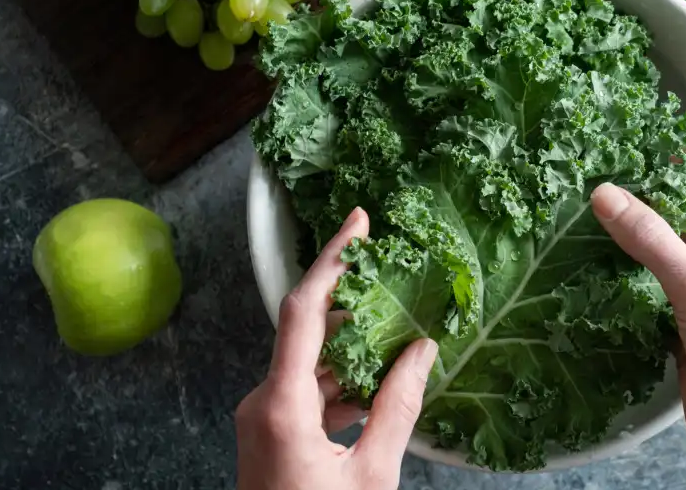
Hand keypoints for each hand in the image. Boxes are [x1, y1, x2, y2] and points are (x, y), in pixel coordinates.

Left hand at [236, 207, 437, 489]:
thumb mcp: (373, 472)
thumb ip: (400, 406)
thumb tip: (423, 351)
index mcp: (281, 405)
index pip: (302, 309)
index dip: (333, 258)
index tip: (359, 221)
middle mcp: (262, 402)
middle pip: (308, 332)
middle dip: (356, 308)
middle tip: (400, 287)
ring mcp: (262, 417)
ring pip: (311, 363)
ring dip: (354, 350)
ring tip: (402, 339)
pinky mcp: (270, 431)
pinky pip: (307, 390)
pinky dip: (343, 382)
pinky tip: (380, 387)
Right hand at [591, 151, 685, 489]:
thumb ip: (650, 240)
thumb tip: (606, 194)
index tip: (646, 142)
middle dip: (653, 196)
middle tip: (608, 175)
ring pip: (670, 252)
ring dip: (639, 235)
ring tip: (595, 209)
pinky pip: (656, 285)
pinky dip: (632, 273)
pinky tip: (600, 259)